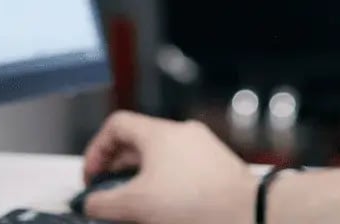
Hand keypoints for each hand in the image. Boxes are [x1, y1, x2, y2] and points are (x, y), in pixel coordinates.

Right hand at [81, 111, 256, 223]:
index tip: (93, 177)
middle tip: (110, 194)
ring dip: (142, 178)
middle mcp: (182, 133)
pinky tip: (166, 208)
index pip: (116, 125)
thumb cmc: (198, 204)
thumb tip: (90, 203)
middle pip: (138, 141)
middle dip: (118, 168)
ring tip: (137, 205)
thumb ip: (104, 203)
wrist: (249, 214)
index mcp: (160, 133)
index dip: (97, 150)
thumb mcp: (136, 205)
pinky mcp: (218, 166)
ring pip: (161, 157)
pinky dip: (167, 183)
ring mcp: (203, 148)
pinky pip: (183, 168)